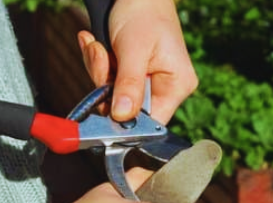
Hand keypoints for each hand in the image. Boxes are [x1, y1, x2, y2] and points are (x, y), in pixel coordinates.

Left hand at [77, 0, 197, 123]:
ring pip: (112, 95)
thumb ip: (129, 84)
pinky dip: (97, 63)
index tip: (103, 106)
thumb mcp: (134, 49)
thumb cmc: (143, 11)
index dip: (126, 121)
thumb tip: (122, 117)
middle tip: (100, 55)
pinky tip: (96, 44)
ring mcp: (147, 81)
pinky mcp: (131, 74)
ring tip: (97, 45)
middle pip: (127, 109)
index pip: (151, 122)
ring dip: (98, 70)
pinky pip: (107, 81)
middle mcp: (165, 88)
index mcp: (176, 85)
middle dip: (105, 84)